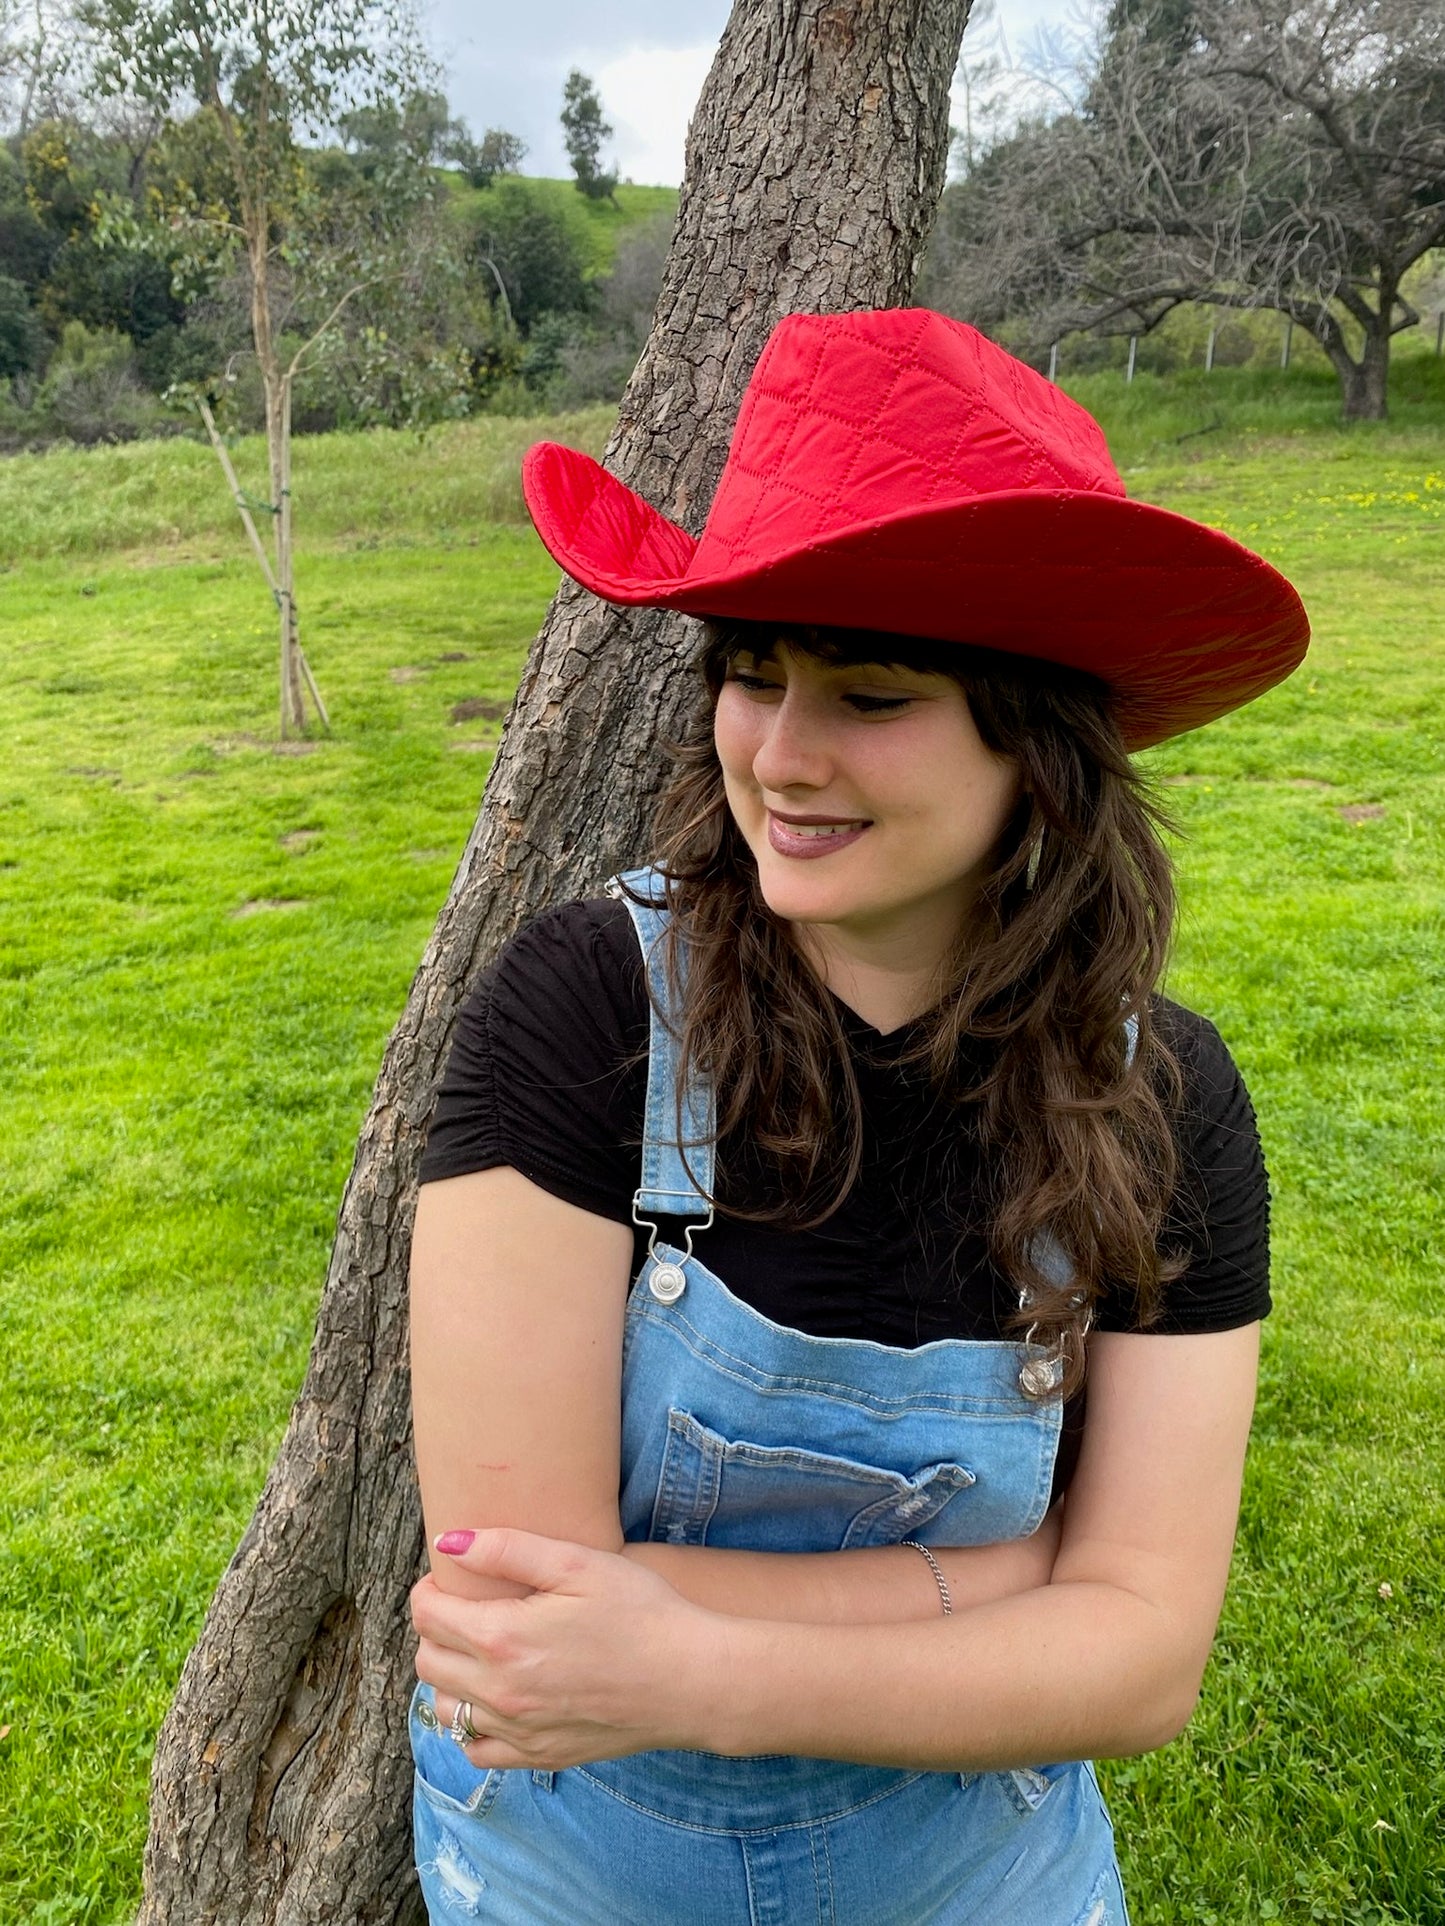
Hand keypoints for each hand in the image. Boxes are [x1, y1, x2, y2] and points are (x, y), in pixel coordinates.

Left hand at [411, 1527, 733, 1770]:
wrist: (690, 1679)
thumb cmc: (641, 1611)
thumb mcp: (577, 1563)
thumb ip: (507, 1549)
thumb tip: (449, 1542)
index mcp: (503, 1639)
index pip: (427, 1615)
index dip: (432, 1588)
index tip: (452, 1577)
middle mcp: (499, 1693)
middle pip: (429, 1660)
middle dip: (437, 1628)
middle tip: (469, 1607)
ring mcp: (518, 1731)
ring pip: (445, 1708)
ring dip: (451, 1676)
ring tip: (483, 1650)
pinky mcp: (540, 1756)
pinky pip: (476, 1750)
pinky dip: (473, 1725)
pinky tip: (499, 1697)